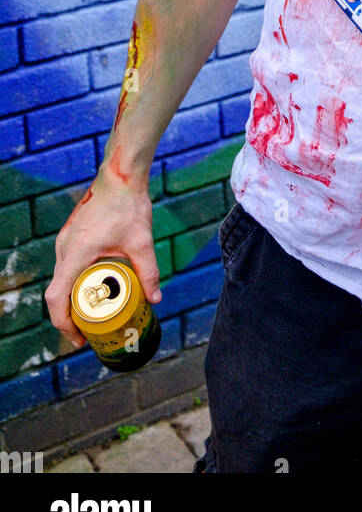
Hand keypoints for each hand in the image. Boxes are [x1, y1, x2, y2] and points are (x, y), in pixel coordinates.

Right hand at [45, 169, 160, 348]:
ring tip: (91, 316)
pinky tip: (93, 289)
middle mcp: (64, 248)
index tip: (78, 337)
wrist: (120, 175)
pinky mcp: (71, 236)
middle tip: (87, 333)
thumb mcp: (141, 242)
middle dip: (68, 317)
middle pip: (57, 292)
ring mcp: (66, 241)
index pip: (57, 297)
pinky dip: (75, 283)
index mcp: (76, 253)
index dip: (63, 322)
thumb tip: (155, 299)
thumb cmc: (128, 205)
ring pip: (61, 279)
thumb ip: (148, 272)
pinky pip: (66, 266)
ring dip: (72, 299)